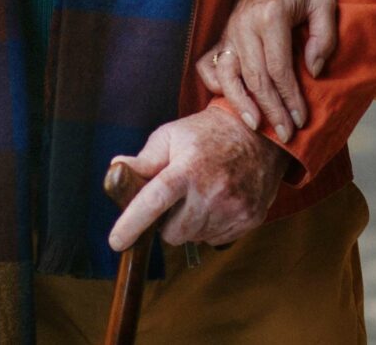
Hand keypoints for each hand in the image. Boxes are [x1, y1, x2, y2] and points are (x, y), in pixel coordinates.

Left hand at [104, 105, 289, 250]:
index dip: (132, 224)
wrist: (259, 134)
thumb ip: (144, 159)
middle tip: (176, 198)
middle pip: (172, 233)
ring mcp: (233, 208)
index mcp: (187, 169)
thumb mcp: (172, 135)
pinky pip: (215, 239)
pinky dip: (210, 226)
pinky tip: (217, 201)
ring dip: (189, 224)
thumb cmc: (208, 134)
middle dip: (166, 222)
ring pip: (193, 237)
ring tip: (200, 194)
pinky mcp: (249, 219)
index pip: (154, 201)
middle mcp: (212, 192)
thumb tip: (116, 170)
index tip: (116, 242)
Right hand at [193, 0, 335, 140]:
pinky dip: (216, 85)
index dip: (289, 98)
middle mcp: (244, 24)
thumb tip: (313, 71)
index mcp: (270, 16)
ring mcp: (229, 30)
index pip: (278, 68)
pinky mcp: (222, 35)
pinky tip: (228, 101)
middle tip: (285, 135)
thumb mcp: (323, 4)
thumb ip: (324, 36)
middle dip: (271, 110)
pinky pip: (210, 65)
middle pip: (255, 78)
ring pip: (229, 75)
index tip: (300, 120)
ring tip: (255, 126)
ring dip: (241, 104)